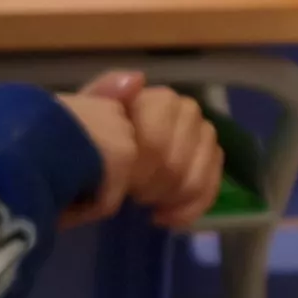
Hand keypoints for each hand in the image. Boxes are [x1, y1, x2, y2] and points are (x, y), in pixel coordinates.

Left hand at [57, 71, 226, 230]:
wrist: (100, 149)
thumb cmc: (93, 134)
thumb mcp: (87, 113)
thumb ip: (104, 94)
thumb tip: (137, 79)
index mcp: (161, 100)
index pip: (157, 144)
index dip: (136, 172)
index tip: (119, 183)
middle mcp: (188, 112)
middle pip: (176, 166)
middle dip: (150, 187)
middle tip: (130, 194)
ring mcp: (203, 137)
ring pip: (196, 179)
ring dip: (167, 198)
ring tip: (145, 202)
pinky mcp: (210, 160)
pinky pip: (210, 188)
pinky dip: (189, 210)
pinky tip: (164, 218)